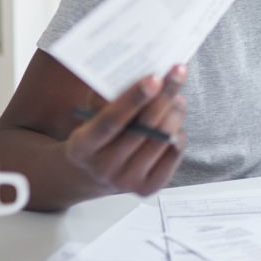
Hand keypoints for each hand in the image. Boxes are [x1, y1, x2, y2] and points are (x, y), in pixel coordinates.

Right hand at [63, 64, 187, 196]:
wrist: (93, 173)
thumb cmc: (96, 133)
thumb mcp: (91, 114)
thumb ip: (109, 96)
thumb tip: (142, 72)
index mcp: (82, 147)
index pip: (111, 121)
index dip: (134, 99)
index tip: (155, 77)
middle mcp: (104, 168)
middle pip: (143, 130)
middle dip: (164, 97)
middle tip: (178, 72)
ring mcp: (127, 181)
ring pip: (161, 140)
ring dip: (174, 113)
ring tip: (176, 96)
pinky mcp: (148, 188)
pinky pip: (172, 154)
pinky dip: (177, 133)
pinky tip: (174, 120)